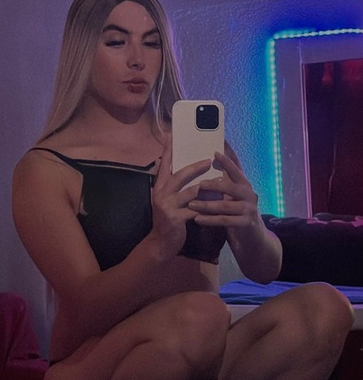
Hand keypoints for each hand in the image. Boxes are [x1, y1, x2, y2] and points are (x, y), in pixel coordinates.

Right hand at [148, 136, 211, 258]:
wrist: (161, 244)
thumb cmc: (167, 219)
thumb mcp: (165, 200)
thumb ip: (169, 184)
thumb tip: (167, 164)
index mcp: (158, 187)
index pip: (164, 165)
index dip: (167, 151)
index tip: (171, 136)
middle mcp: (161, 194)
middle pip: (179, 175)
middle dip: (195, 167)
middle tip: (209, 160)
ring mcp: (167, 206)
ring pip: (190, 192)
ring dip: (206, 186)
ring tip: (219, 180)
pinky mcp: (175, 218)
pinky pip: (195, 209)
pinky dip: (207, 205)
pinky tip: (218, 202)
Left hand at [188, 151, 258, 228]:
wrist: (250, 238)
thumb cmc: (235, 214)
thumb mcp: (231, 197)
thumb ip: (223, 184)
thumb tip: (208, 166)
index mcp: (244, 185)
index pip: (236, 170)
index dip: (227, 161)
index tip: (215, 152)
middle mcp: (249, 195)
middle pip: (231, 187)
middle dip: (215, 185)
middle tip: (200, 184)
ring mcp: (249, 209)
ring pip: (225, 205)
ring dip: (207, 205)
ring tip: (191, 204)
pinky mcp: (245, 223)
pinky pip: (225, 220)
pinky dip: (210, 220)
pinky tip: (197, 219)